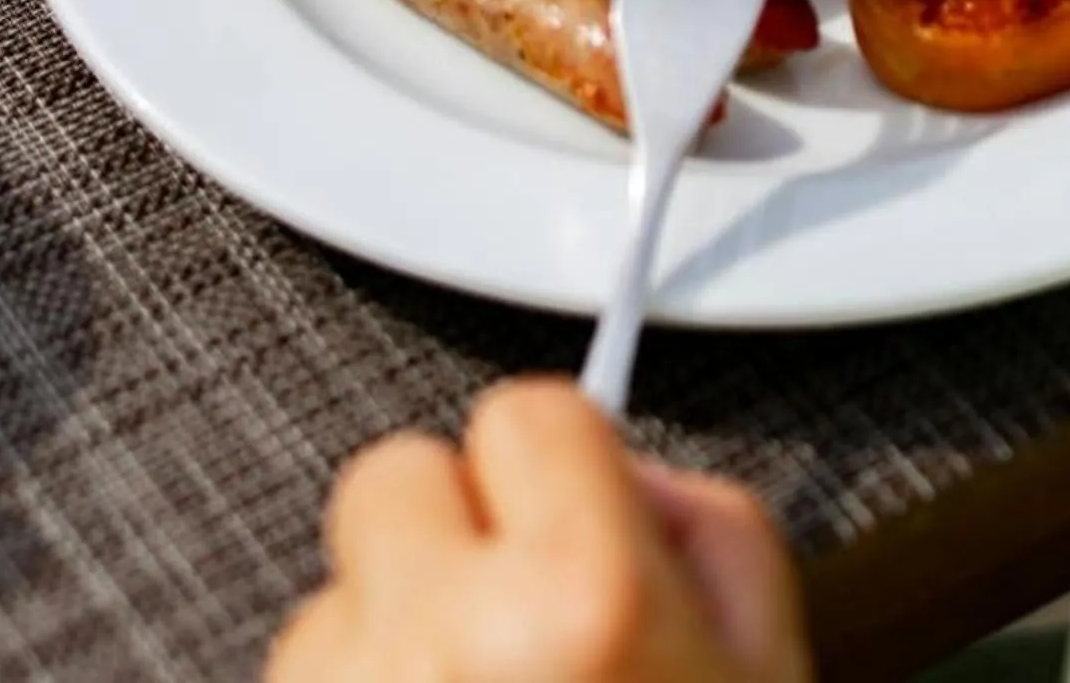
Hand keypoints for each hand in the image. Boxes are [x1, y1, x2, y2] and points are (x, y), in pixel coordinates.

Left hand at [268, 378, 810, 682]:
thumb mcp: (766, 669)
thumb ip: (716, 533)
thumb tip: (632, 470)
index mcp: (581, 598)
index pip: (523, 412)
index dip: (560, 464)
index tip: (575, 512)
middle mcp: (447, 639)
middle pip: (397, 475)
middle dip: (453, 530)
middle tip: (516, 619)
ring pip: (339, 582)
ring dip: (396, 625)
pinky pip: (303, 663)